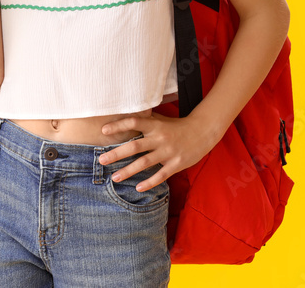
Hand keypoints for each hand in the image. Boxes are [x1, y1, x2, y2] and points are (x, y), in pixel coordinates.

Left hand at [96, 112, 222, 191]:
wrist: (203, 131)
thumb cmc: (176, 126)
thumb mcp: (160, 120)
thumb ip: (145, 120)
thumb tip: (123, 116)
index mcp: (154, 125)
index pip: (133, 122)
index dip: (118, 125)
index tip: (103, 130)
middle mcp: (159, 138)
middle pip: (135, 146)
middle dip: (117, 154)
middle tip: (101, 160)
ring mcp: (168, 152)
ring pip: (145, 163)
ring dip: (128, 171)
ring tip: (114, 177)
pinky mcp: (176, 164)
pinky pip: (161, 175)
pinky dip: (149, 182)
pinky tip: (137, 188)